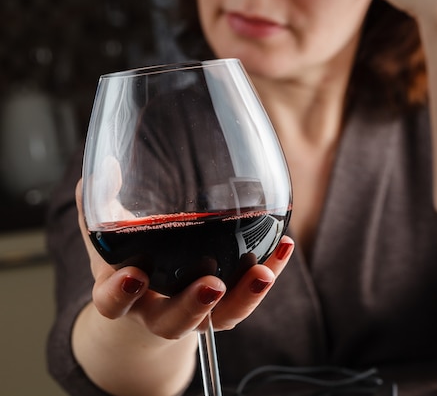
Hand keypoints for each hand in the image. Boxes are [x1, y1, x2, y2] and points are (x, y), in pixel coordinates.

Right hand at [75, 179, 294, 338]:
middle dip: (193, 305)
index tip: (133, 277)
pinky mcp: (226, 304)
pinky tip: (284, 246)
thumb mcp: (109, 233)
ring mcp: (196, 312)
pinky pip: (249, 294)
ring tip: (262, 273)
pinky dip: (269, 271)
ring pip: (221, 317)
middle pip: (174, 320)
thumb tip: (106, 167)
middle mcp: (159, 310)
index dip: (120, 294)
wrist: (148, 296)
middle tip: (211, 285)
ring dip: (244, 297)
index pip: (114, 303)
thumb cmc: (128, 258)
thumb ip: (100, 201)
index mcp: (124, 294)